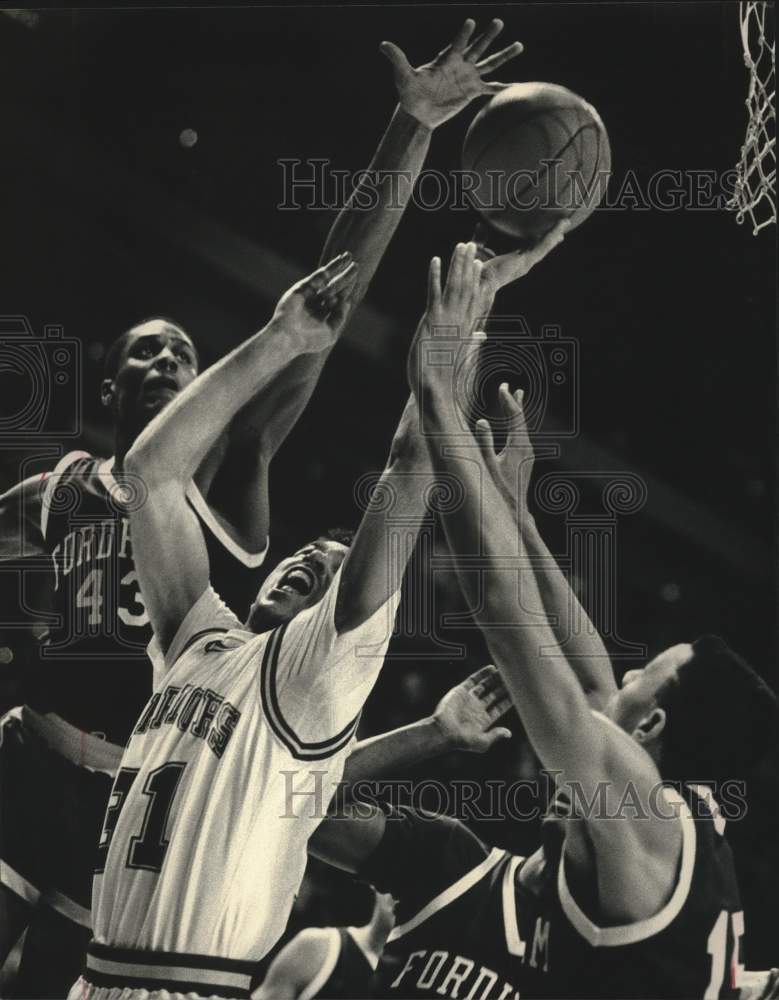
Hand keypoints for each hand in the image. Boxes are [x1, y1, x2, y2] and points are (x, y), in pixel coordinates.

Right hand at [272, 253, 358, 352]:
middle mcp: (314, 304)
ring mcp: (307, 296)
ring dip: (337, 267)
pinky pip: (318, 276)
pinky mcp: (301, 289)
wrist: (288, 337)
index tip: (356, 281)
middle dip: (345, 277)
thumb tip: (347, 301)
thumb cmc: (309, 340)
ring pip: (326, 279)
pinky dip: (329, 268)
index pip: (337, 300)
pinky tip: (339, 261)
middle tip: (356, 266)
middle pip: (333, 288)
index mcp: (320, 316)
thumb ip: (339, 317)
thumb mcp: (331, 332)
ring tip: (349, 256)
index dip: (346, 290)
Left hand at [381, 19, 523, 129]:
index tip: (470, 23)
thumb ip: (397, 59)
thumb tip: (383, 45)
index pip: (457, 43)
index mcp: (446, 59)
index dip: (463, 34)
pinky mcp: (471, 92)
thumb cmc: (409, 93)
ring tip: (520, 45)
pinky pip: (490, 88)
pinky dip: (502, 87)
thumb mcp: (403, 76)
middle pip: (477, 47)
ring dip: (504, 55)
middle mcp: (459, 64)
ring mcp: (468, 77)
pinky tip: (516, 86)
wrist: (418, 113)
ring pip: (489, 63)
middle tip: (498, 22)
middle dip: (487, 36)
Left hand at [407, 241, 485, 397]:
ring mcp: (447, 319)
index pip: (474, 298)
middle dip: (467, 264)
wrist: (437, 390)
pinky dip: (434, 276)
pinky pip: (434, 293)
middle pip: (467, 286)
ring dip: (457, 264)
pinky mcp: (432, 321)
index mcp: (465, 327)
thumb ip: (472, 342)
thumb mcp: (461, 355)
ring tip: (460, 245)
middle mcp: (459, 320)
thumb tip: (480, 336)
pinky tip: (435, 260)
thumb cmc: (447, 377)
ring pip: (455, 285)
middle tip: (471, 243)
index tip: (478, 262)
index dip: (476, 278)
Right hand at [432, 664, 512, 751]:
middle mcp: (477, 708)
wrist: (443, 731)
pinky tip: (492, 668)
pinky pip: (473, 679)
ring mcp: (469, 699)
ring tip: (506, 671)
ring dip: (495, 679)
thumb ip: (495, 735)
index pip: (500, 708)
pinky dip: (482, 673)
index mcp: (483, 720)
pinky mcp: (461, 691)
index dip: (509, 700)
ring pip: (485, 686)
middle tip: (515, 679)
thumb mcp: (482, 742)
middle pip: (494, 695)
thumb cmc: (462, 740)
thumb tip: (509, 733)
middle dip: (504, 688)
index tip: (520, 693)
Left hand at [473, 219, 569, 313]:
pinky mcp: (526, 261)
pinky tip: (560, 228)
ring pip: (544, 246)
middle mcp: (522, 263)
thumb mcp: (481, 249)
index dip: (540, 241)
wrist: (477, 281)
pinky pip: (542, 246)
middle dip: (552, 238)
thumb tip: (481, 225)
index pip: (530, 248)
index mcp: (514, 261)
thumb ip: (481, 238)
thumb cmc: (477, 269)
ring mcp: (526, 262)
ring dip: (555, 234)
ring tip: (565, 223)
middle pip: (541, 248)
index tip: (549, 235)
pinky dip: (552, 236)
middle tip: (563, 227)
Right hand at [473, 385, 534, 516]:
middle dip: (515, 403)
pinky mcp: (525, 460)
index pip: (515, 416)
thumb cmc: (498, 489)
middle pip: (522, 419)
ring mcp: (527, 454)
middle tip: (512, 387)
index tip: (502, 387)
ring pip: (523, 427)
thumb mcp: (487, 465)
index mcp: (518, 445)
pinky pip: (522, 436)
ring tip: (517, 400)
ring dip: (517, 413)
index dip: (507, 400)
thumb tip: (482, 421)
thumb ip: (484, 443)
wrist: (514, 511)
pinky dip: (517, 425)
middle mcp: (526, 447)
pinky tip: (514, 426)